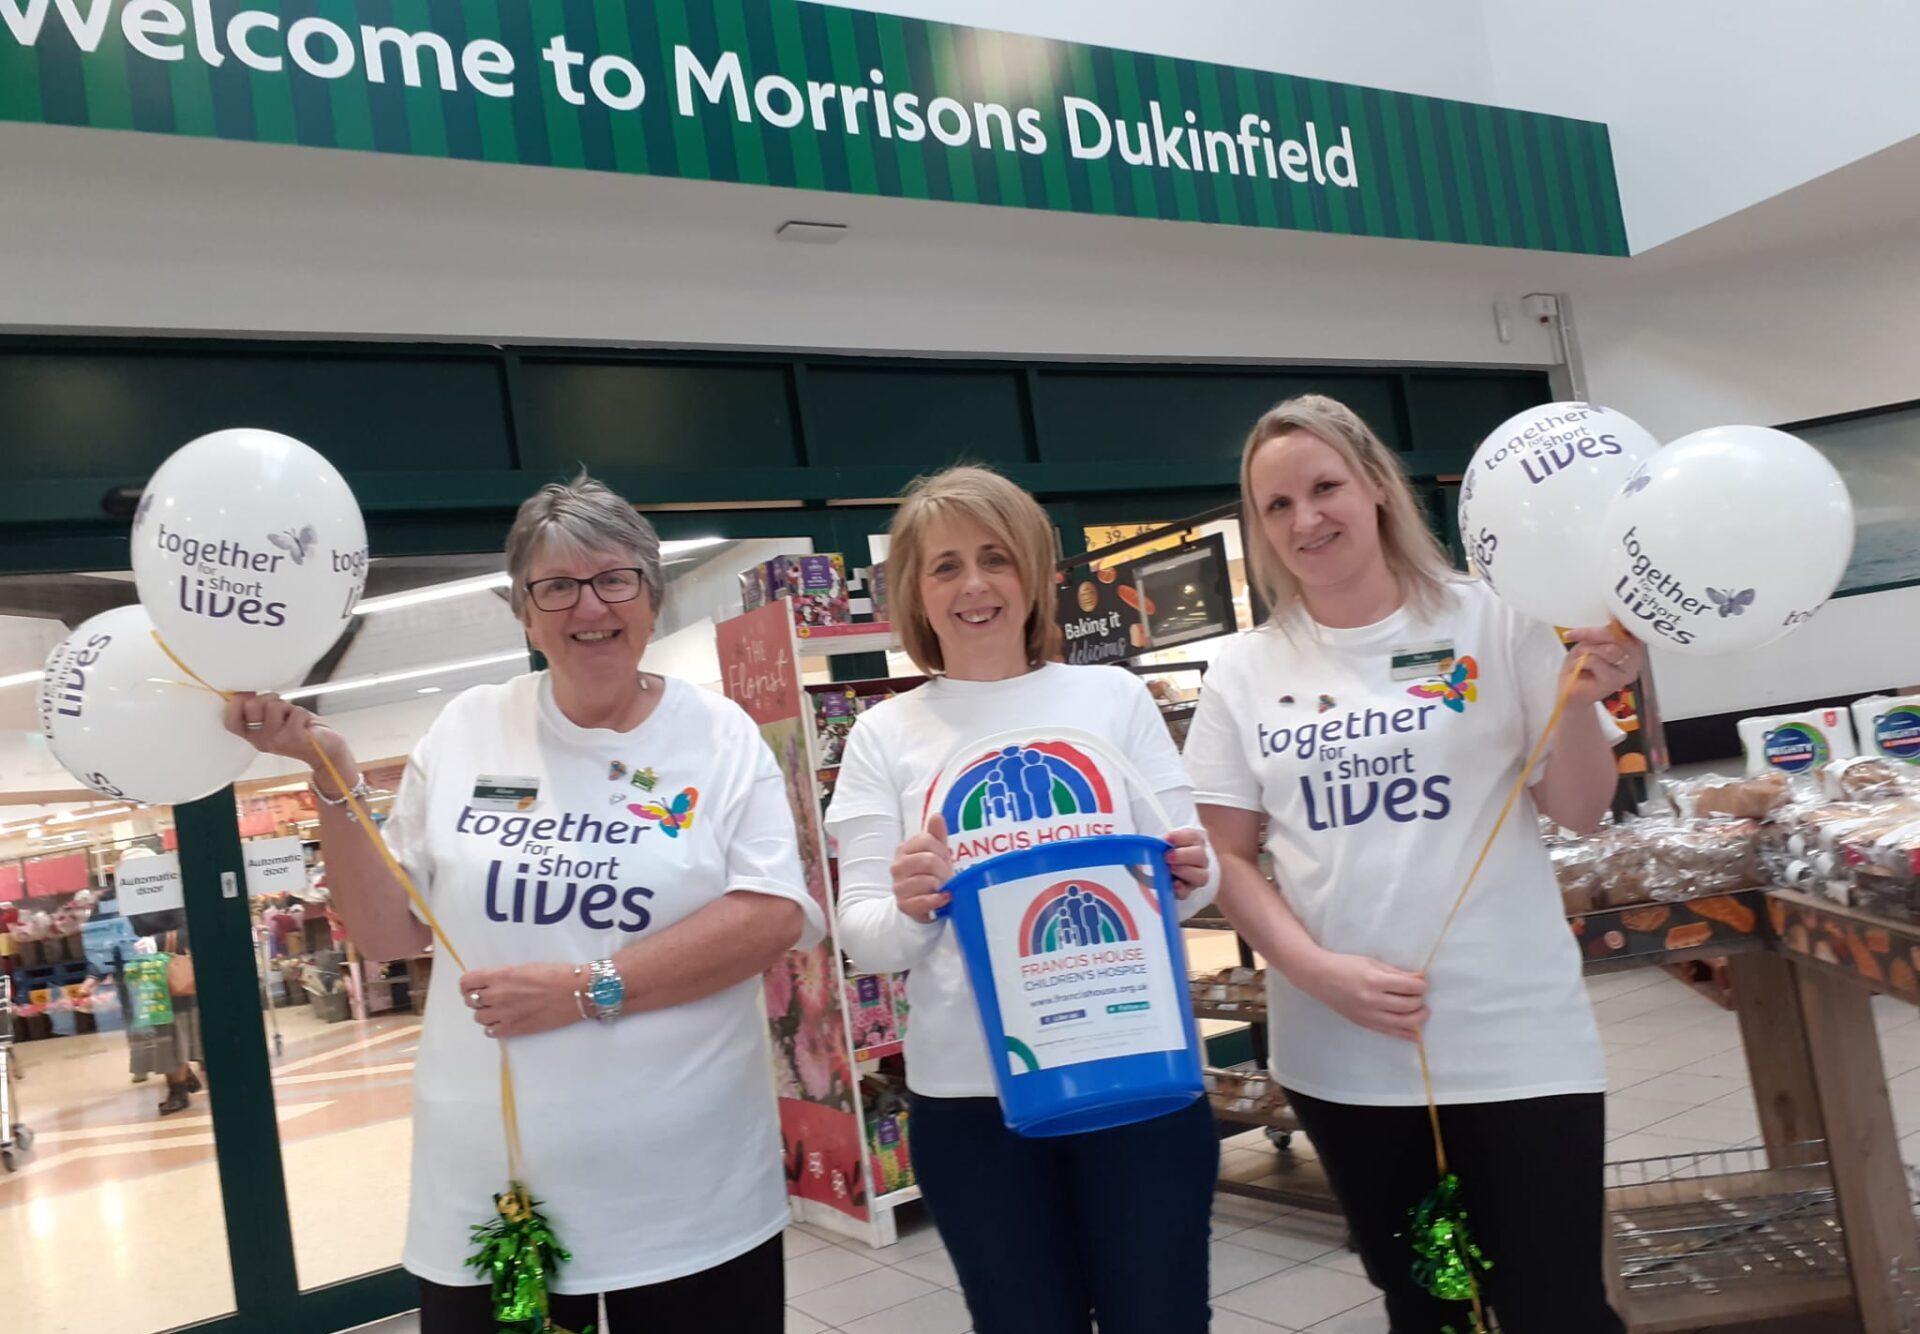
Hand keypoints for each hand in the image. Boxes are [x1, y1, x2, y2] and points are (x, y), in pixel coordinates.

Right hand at [223, 692, 356, 787]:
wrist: (327, 750)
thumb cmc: (302, 731)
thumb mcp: (277, 720)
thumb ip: (262, 709)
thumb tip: (246, 692)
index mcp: (255, 736)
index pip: (231, 722)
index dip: (235, 705)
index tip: (247, 695)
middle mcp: (262, 740)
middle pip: (251, 706)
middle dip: (267, 698)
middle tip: (281, 708)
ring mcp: (276, 740)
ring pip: (274, 705)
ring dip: (288, 706)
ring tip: (295, 718)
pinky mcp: (292, 737)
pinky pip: (295, 711)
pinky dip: (303, 713)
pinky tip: (306, 726)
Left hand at [460, 963, 583, 1038]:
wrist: (576, 992)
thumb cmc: (557, 974)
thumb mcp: (526, 967)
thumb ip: (504, 975)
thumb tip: (491, 982)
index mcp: (501, 976)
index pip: (467, 982)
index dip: (468, 984)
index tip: (474, 985)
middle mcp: (498, 995)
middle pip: (470, 1001)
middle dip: (477, 998)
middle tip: (488, 997)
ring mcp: (505, 1014)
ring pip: (478, 1017)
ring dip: (485, 1013)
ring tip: (498, 1009)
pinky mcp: (515, 1029)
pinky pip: (490, 1031)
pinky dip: (493, 1027)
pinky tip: (504, 1020)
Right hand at [891, 814, 953, 924]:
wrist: (922, 902)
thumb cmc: (931, 874)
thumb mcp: (936, 852)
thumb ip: (936, 834)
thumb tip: (936, 816)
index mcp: (904, 849)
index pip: (927, 841)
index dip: (941, 850)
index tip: (943, 857)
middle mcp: (897, 866)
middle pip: (928, 860)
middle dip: (942, 869)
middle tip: (945, 875)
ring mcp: (898, 886)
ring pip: (927, 880)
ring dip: (941, 885)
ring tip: (941, 887)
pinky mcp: (904, 905)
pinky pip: (925, 900)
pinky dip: (938, 900)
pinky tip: (943, 897)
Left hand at [1163, 828, 1209, 899]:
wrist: (1162, 865)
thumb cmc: (1164, 849)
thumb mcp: (1163, 842)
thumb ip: (1161, 842)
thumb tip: (1155, 844)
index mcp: (1194, 842)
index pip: (1193, 837)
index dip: (1180, 838)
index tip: (1166, 840)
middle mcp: (1199, 859)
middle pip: (1200, 856)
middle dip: (1184, 856)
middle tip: (1168, 856)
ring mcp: (1196, 876)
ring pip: (1201, 876)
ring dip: (1185, 872)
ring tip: (1171, 868)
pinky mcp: (1187, 890)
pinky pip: (1188, 892)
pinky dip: (1181, 889)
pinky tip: (1173, 884)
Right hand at [1294, 949, 1428, 1041]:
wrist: (1319, 978)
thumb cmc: (1345, 965)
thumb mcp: (1372, 963)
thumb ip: (1396, 972)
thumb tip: (1419, 979)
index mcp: (1374, 981)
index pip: (1408, 987)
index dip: (1421, 986)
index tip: (1423, 983)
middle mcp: (1372, 1000)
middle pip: (1408, 1005)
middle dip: (1420, 1001)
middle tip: (1420, 996)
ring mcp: (1368, 1014)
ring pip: (1402, 1022)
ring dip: (1417, 1018)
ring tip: (1422, 1012)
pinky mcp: (1364, 1023)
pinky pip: (1389, 1031)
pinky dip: (1405, 1034)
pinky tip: (1416, 1035)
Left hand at [1559, 626, 1646, 706]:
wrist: (1571, 690)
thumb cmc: (1581, 665)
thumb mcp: (1590, 640)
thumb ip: (1601, 631)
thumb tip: (1608, 620)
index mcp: (1633, 644)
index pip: (1630, 626)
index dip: (1616, 619)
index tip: (1603, 614)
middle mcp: (1636, 657)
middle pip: (1619, 636)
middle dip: (1593, 634)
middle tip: (1575, 635)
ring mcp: (1628, 671)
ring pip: (1608, 649)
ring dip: (1587, 650)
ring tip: (1580, 658)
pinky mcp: (1615, 682)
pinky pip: (1596, 661)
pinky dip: (1582, 662)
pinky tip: (1581, 668)